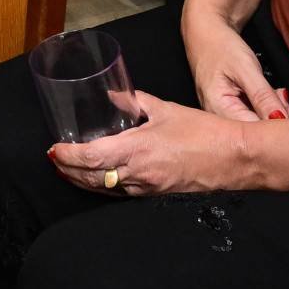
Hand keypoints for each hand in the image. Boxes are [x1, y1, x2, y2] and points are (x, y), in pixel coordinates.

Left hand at [51, 92, 273, 196]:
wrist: (236, 159)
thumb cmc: (204, 132)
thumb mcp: (166, 109)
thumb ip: (135, 101)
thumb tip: (114, 94)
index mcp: (136, 149)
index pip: (89, 157)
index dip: (66, 155)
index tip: (52, 149)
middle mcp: (138, 174)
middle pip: (90, 178)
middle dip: (67, 170)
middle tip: (54, 159)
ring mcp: (147, 188)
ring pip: (105, 188)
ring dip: (83, 180)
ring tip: (67, 170)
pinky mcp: (157, 195)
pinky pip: (123, 193)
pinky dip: (104, 187)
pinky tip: (98, 179)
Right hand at [182, 5, 288, 124]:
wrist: (205, 32)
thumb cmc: (220, 46)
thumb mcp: (245, 68)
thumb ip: (263, 96)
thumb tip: (282, 121)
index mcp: (217, 110)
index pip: (252, 133)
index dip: (278, 127)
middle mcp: (217, 118)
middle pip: (254, 133)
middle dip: (279, 120)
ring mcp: (223, 116)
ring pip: (255, 125)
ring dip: (274, 114)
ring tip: (282, 96)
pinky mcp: (230, 111)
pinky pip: (252, 117)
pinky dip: (266, 109)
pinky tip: (273, 99)